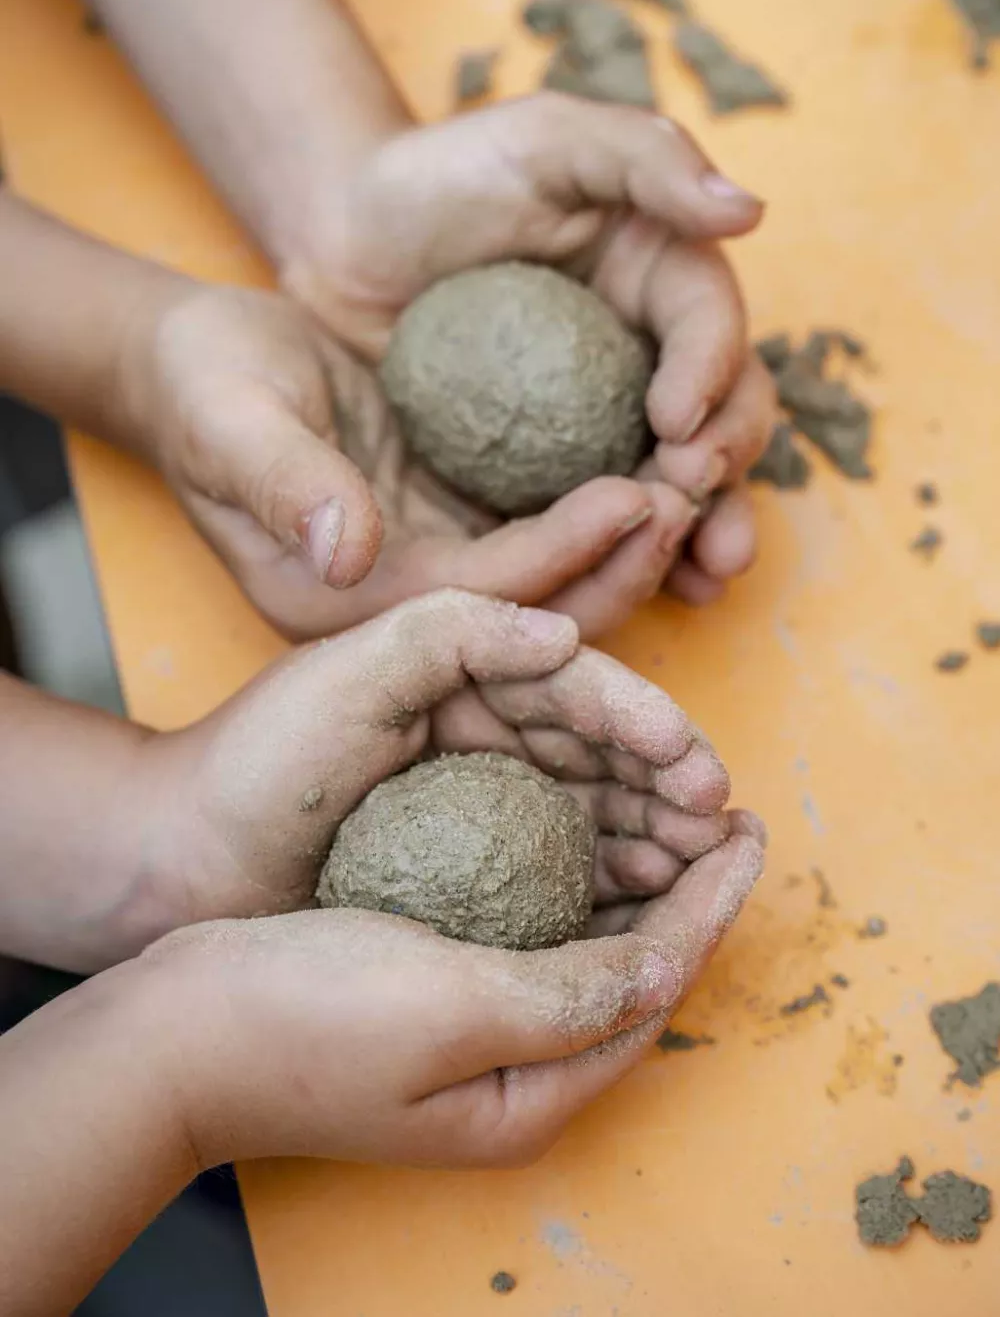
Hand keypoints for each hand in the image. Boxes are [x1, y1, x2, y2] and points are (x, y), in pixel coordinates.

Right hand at [134, 285, 700, 639]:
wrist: (200, 369)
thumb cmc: (206, 387)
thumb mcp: (230, 423)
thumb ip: (286, 483)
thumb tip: (346, 550)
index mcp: (346, 601)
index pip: (483, 593)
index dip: (567, 549)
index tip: (643, 494)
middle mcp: (400, 605)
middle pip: (536, 610)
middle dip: (623, 563)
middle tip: (697, 493)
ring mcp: (431, 573)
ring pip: (554, 583)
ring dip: (628, 543)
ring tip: (697, 478)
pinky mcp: (452, 533)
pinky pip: (543, 538)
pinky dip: (601, 512)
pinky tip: (658, 461)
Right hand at [144, 821, 764, 1169]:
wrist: (178, 1032)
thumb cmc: (305, 1022)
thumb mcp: (452, 1006)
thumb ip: (567, 995)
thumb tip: (669, 965)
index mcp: (532, 1093)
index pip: (654, 988)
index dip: (709, 907)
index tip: (746, 829)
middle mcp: (514, 1074)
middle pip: (630, 974)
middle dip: (686, 895)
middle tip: (724, 815)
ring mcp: (472, 1037)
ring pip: (584, 949)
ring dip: (634, 882)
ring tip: (670, 814)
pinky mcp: (434, 991)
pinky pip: (528, 932)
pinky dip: (566, 881)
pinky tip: (572, 831)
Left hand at [153, 590, 756, 929]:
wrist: (184, 867)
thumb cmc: (255, 761)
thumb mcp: (347, 668)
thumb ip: (452, 626)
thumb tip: (565, 635)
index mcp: (458, 669)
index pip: (570, 681)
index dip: (637, 715)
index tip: (691, 756)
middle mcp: (480, 729)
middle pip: (598, 744)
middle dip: (665, 775)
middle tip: (717, 818)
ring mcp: (480, 800)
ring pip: (592, 805)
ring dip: (654, 827)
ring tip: (704, 860)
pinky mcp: (473, 866)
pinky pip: (560, 863)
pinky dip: (611, 873)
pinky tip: (653, 892)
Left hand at [280, 95, 777, 604]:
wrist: (348, 239)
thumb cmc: (441, 175)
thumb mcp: (542, 139)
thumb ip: (642, 157)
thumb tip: (748, 209)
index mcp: (662, 272)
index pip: (710, 323)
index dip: (712, 372)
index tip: (679, 418)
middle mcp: (651, 351)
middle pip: (722, 412)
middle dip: (726, 461)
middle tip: (693, 495)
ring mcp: (606, 417)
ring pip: (682, 478)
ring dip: (707, 526)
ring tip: (710, 569)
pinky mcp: (554, 471)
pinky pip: (606, 518)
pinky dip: (636, 554)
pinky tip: (660, 593)